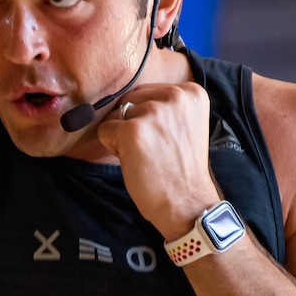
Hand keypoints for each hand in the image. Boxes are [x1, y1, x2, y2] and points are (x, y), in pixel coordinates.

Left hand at [96, 82, 221, 239]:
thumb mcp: (186, 125)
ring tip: (146, 155)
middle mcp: (175, 96)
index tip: (165, 139)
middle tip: (154, 149)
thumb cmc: (183, 168)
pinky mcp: (132, 130)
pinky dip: (112, 147)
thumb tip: (126, 99)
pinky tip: (134, 160)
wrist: (187, 203)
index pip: (148, 92)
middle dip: (133, 123)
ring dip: (123, 136)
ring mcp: (153, 112)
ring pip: (116, 115)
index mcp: (191, 92)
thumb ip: (165, 106)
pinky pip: (104, 130)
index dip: (147, 117)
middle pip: (130, 100)